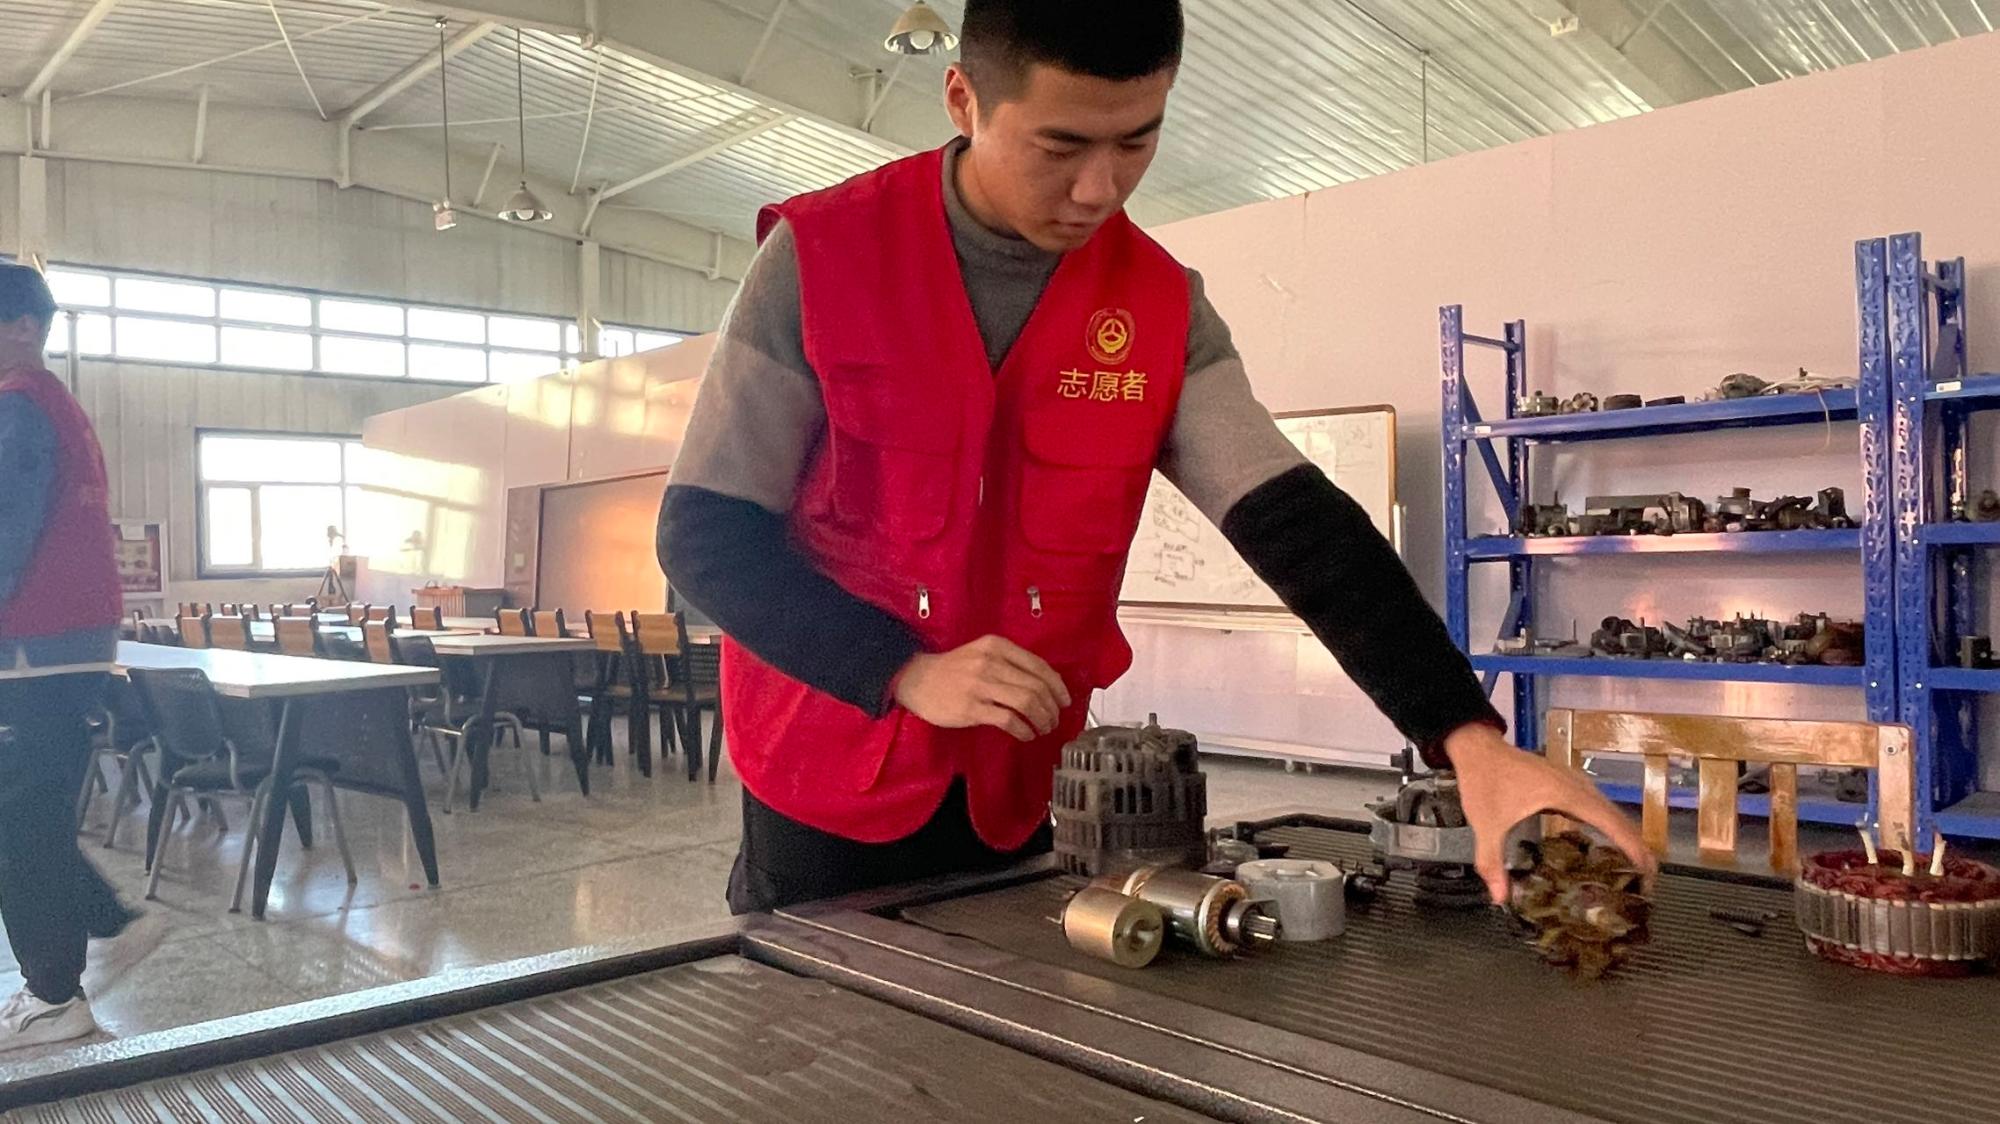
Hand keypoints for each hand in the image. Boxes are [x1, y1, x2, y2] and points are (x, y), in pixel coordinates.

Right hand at [892, 635, 1071, 741]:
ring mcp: (981, 685)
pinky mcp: (972, 708)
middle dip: (1052, 707)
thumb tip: (1044, 685)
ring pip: (1027, 702)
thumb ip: (1009, 663)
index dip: (1058, 686)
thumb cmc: (953, 669)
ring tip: (1044, 728)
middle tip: (1054, 719)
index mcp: (997, 646)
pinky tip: (1027, 735)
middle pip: (1036, 687)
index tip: (1064, 701)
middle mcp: (991, 662)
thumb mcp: (982, 653)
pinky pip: (1009, 720)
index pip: (1039, 666)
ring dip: (1042, 719)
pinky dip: (1024, 730)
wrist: (915, 679)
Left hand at [1441, 723, 1657, 903]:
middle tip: (1647, 881)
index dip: (1631, 845)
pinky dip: (1609, 826)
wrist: (1478, 749)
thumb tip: (1499, 898)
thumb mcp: (1486, 823)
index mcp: (1565, 793)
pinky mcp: (1568, 784)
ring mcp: (1574, 783)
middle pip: (1617, 817)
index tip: (1647, 870)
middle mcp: (1577, 786)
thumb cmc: (1484, 781)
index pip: (1610, 821)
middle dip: (1636, 846)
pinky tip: (1608, 845)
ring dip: (1625, 835)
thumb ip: (1491, 861)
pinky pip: (1597, 807)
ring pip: (1610, 811)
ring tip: (1636, 867)